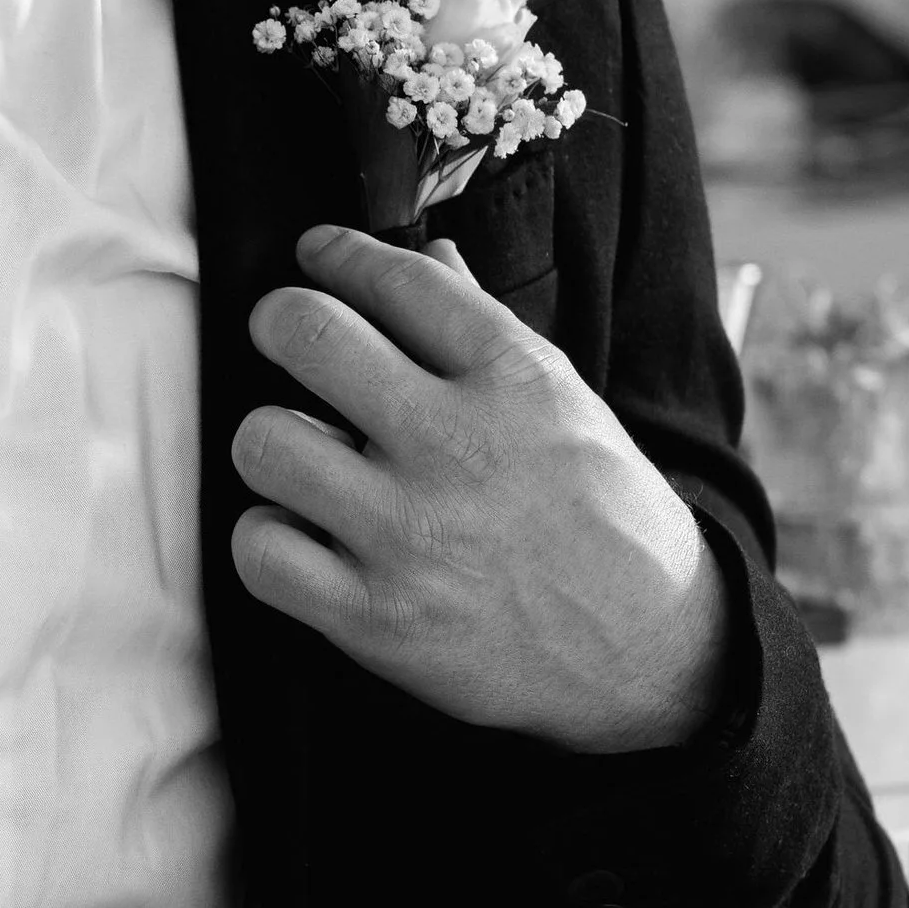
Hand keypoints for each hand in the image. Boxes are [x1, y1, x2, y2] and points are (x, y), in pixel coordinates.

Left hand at [231, 223, 730, 754]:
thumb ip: (485, 328)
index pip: (399, 279)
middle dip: (277, 319)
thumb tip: (428, 253)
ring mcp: (411, 535)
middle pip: (308, 335)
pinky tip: (303, 534)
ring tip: (303, 455)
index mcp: (516, 380)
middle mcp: (458, 447)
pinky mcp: (375, 618)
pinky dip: (267, 539)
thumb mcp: (565, 406)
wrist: (649, 654)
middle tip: (282, 333)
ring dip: (272, 441)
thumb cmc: (602, 519)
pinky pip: (259, 549)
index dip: (339, 254)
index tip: (316, 253)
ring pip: (264, 442)